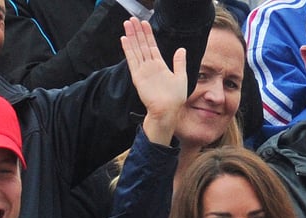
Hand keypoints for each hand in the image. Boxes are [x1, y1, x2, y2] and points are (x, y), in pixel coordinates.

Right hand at [121, 18, 186, 145]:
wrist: (167, 111)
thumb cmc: (175, 98)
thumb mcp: (181, 77)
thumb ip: (179, 63)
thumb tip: (181, 49)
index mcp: (160, 65)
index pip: (152, 45)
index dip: (148, 34)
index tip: (144, 23)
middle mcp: (150, 66)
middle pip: (141, 45)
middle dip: (137, 32)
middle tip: (132, 19)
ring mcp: (143, 70)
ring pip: (136, 49)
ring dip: (131, 36)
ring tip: (127, 24)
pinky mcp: (138, 76)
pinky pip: (132, 60)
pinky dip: (128, 50)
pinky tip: (124, 39)